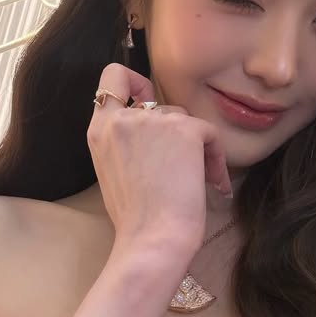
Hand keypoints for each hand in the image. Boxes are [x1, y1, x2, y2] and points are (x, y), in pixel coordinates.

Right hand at [87, 63, 231, 271]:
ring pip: (185, 120)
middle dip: (174, 132)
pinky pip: (209, 135)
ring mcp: (154, 121)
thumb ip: (123, 141)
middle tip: (181, 165)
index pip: (113, 78)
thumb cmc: (135, 218)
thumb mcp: (112, 170)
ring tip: (197, 181)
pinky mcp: (185, 130)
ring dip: (195, 148)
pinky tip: (214, 184)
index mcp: (100, 129)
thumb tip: (151, 132)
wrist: (153, 238)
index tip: (146, 101)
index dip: (135, 83)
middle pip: (159, 104)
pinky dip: (216, 158)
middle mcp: (123, 118)